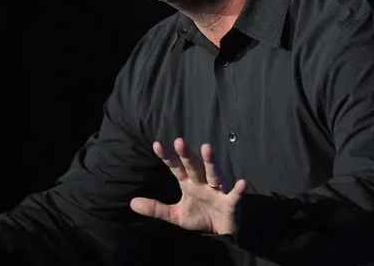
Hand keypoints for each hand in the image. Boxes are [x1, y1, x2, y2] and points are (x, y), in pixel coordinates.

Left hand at [130, 138, 246, 233]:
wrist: (220, 233)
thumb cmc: (200, 217)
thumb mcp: (175, 214)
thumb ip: (156, 208)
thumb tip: (131, 203)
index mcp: (189, 183)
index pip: (175, 167)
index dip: (167, 156)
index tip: (156, 144)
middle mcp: (202, 182)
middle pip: (193, 166)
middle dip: (187, 154)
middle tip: (179, 141)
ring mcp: (217, 190)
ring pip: (213, 174)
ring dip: (211, 161)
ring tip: (206, 148)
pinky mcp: (230, 202)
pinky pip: (234, 195)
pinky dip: (238, 189)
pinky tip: (242, 182)